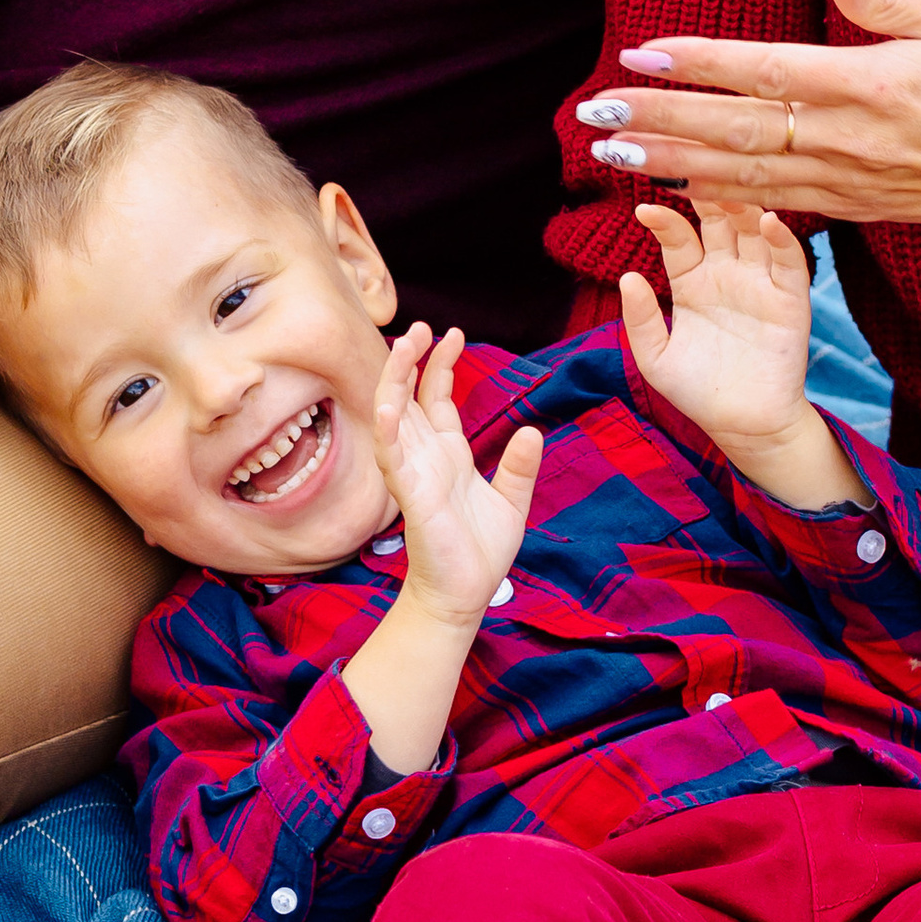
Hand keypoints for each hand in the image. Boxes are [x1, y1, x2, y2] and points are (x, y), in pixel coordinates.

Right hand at [372, 323, 544, 627]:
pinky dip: (388, 430)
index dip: (441, 365)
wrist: (466, 594)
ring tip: (405, 345)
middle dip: (412, 360)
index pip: (435, 398)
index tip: (453, 334)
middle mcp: (425, 457)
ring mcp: (413, 472)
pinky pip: (392, 457)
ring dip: (394, 380)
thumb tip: (532, 429)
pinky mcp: (410, 495)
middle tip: (424, 327)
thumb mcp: (511, 501)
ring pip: (393, 415)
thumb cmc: (480, 551)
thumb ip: (520, 466)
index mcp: (447, 454)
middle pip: (408, 396)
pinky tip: (390, 405)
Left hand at [576, 0, 920, 248]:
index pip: (764, 70)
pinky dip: (718, 197)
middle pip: (735, 129)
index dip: (698, 62)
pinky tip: (674, 186)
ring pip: (742, 175)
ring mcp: (848, 181)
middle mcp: (849, 139)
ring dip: (672, 163)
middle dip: (661, 119)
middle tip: (596, 111)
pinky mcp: (853, 209)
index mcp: (869, 85)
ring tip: (613, 151)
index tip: (642, 50)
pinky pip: (771, 204)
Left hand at [621, 194, 863, 509]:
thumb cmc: (699, 393)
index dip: (665, 221)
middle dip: (707, 196)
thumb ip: (641, 319)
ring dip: (744, 207)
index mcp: (692, 282)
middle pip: (719, 221)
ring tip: (729, 186)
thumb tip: (627, 277)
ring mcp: (760, 283)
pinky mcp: (791, 300)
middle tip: (693, 170)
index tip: (644, 208)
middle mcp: (727, 274)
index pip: (679, 238)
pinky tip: (769, 221)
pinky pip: (790, 262)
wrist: (744, 427)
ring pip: (754, 231)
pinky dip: (782, 239)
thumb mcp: (656, 358)